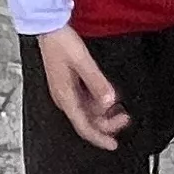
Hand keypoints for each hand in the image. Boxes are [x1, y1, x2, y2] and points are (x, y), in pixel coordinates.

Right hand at [35, 27, 129, 149]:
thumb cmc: (60, 43)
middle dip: (106, 123)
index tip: (113, 144)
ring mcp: (66, 91)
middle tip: (125, 118)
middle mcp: (64, 98)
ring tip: (120, 108)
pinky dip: (98, 103)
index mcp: (65, 97)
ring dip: (103, 113)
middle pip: (87, 121)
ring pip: (87, 111)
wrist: (48, 29)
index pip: (83, 126)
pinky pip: (85, 101)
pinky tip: (108, 97)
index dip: (99, 138)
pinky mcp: (68, 84)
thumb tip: (110, 101)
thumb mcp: (83, 62)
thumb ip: (97, 82)